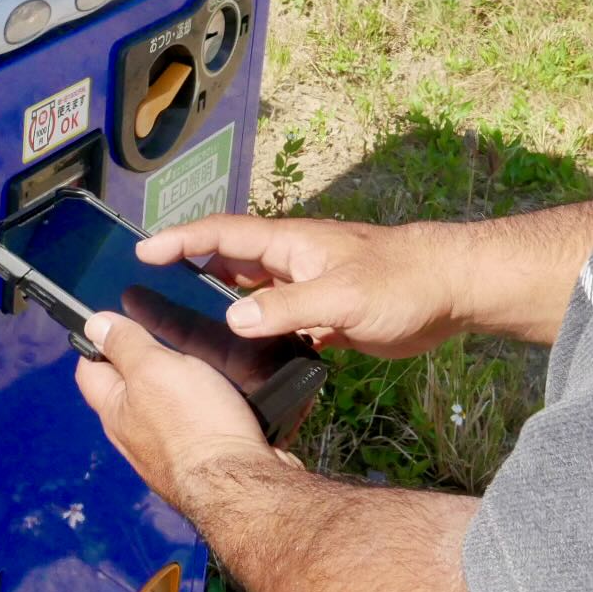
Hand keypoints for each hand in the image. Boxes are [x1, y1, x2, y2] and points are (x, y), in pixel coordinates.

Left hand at [73, 309, 285, 516]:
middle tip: (172, 338)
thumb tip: (93, 324)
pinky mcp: (198, 463)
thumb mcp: (154, 369)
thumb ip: (125, 345)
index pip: (90, 369)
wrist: (243, 486)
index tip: (123, 324)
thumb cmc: (194, 425)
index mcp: (114, 412)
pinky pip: (193, 425)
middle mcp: (133, 435)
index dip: (100, 341)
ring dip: (179, 385)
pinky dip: (203, 408)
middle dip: (145, 361)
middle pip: (129, 388)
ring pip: (164, 407)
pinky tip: (223, 398)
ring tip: (204, 363)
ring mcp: (166, 453)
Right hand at [137, 214, 464, 357]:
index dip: (181, 240)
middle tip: (148, 288)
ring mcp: (307, 288)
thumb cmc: (400, 281)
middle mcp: (291, 262)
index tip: (143, 250)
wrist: (450, 291)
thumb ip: (287, 307)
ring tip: (183, 325)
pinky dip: (256, 332)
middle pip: (229, 263)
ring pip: (251, 293)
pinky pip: (277, 320)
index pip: (222, 236)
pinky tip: (242, 355)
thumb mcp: (340, 296)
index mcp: (288, 245)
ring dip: (220, 303)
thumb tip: (233, 319)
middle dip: (188, 269)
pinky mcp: (324, 315)